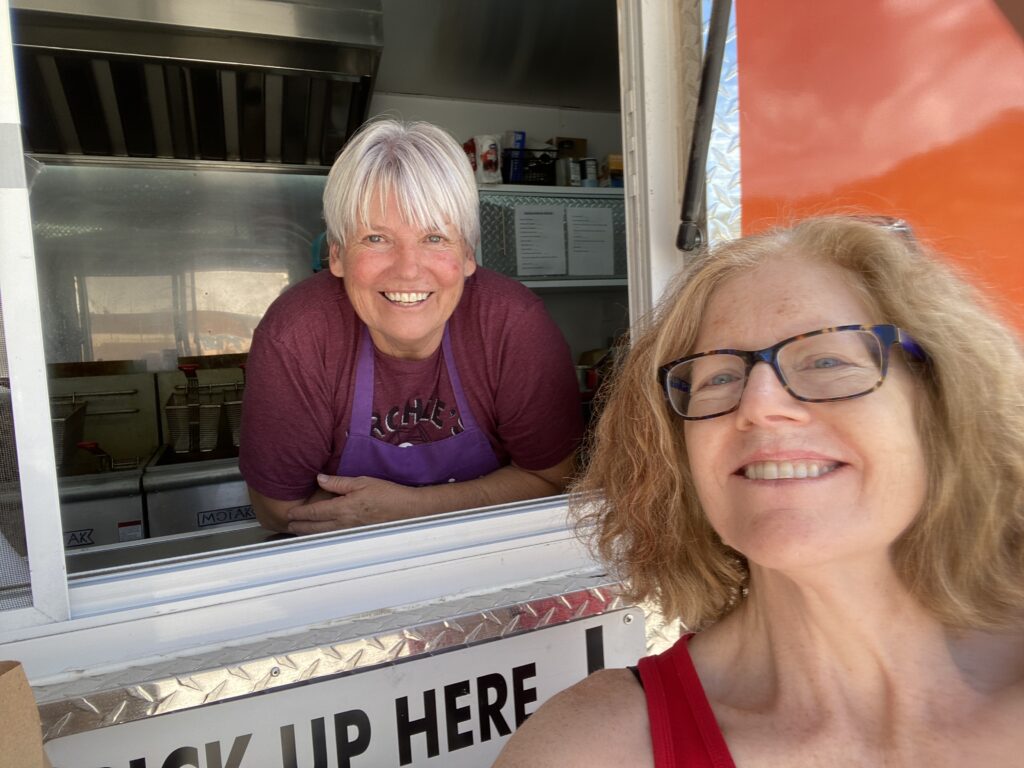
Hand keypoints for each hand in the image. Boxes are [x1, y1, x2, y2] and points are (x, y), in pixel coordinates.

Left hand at [286, 474, 418, 533]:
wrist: (408, 510)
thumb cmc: (387, 493)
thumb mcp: (362, 481)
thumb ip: (339, 482)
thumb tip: (319, 479)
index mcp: (343, 508)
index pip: (315, 513)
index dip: (300, 514)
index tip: (288, 514)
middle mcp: (344, 523)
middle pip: (316, 528)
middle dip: (300, 527)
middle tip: (287, 526)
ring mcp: (351, 531)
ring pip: (324, 535)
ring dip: (310, 534)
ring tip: (299, 532)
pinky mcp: (359, 534)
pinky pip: (335, 537)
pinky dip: (324, 536)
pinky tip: (322, 535)